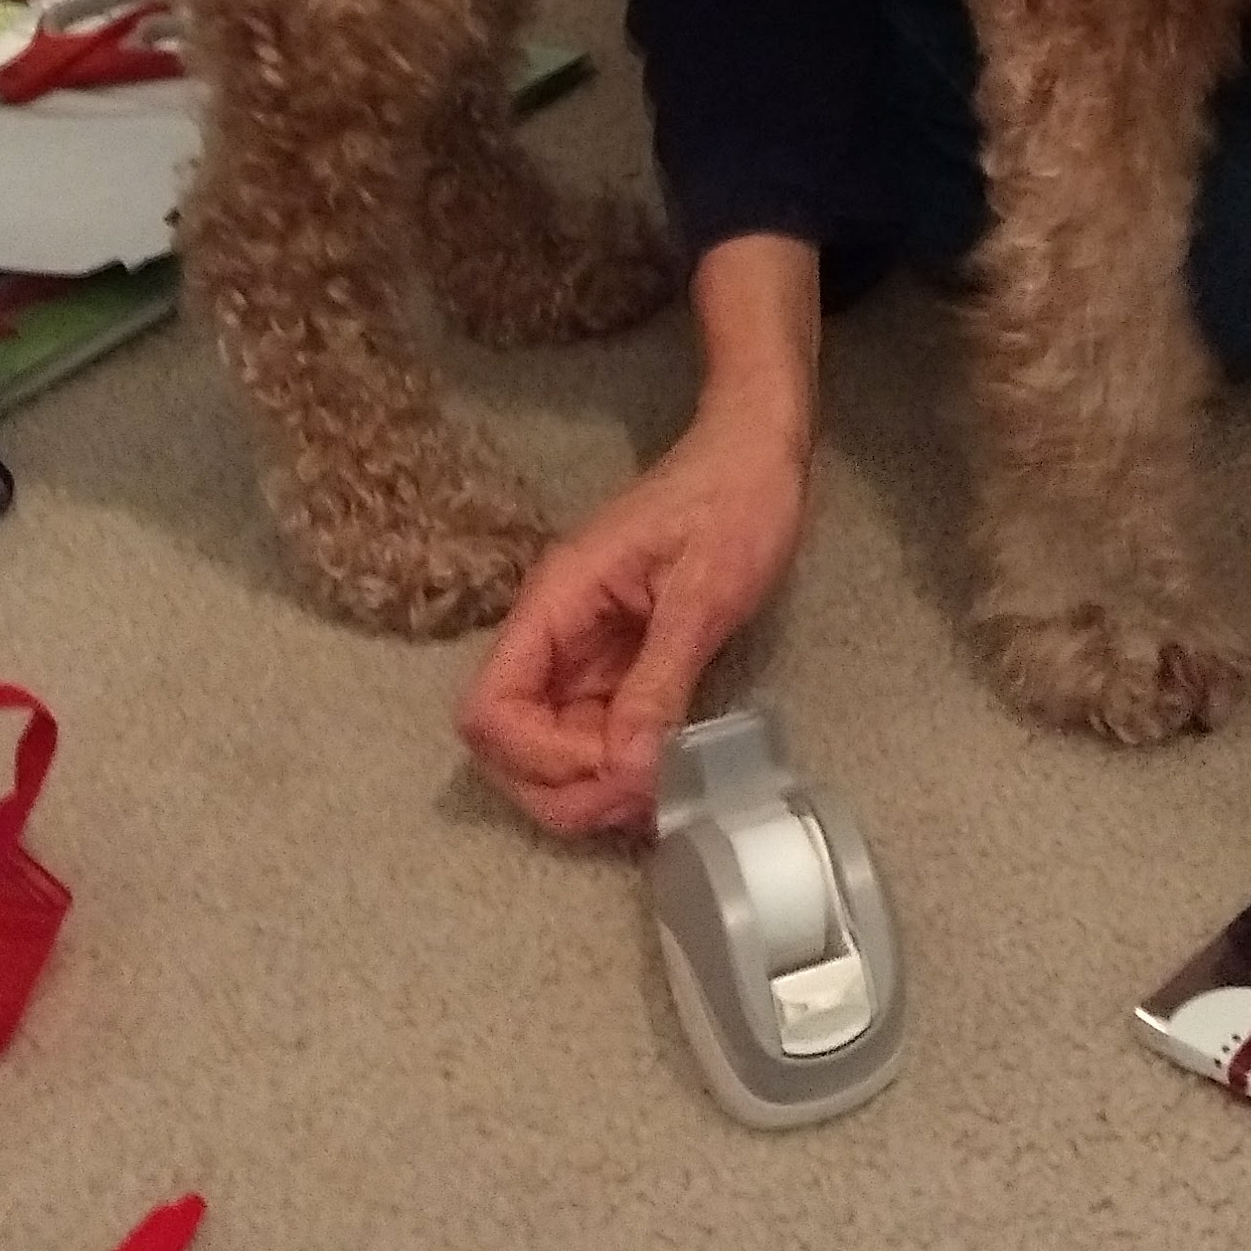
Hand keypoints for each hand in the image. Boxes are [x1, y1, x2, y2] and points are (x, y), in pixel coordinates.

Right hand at [456, 405, 809, 837]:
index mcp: (557, 601)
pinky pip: (594, 733)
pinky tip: (665, 775)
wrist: (759, 451)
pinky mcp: (618, 665)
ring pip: (547, 748)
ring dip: (589, 786)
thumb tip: (626, 769)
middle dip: (559, 786)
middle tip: (636, 799)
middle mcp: (556, 633)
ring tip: (657, 793)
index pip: (491, 708)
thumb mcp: (705, 591)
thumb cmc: (734, 501)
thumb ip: (660, 681)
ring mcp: (584, 653)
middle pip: (506, 743)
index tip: (610, 767)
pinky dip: (618, 766)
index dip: (535, 757)